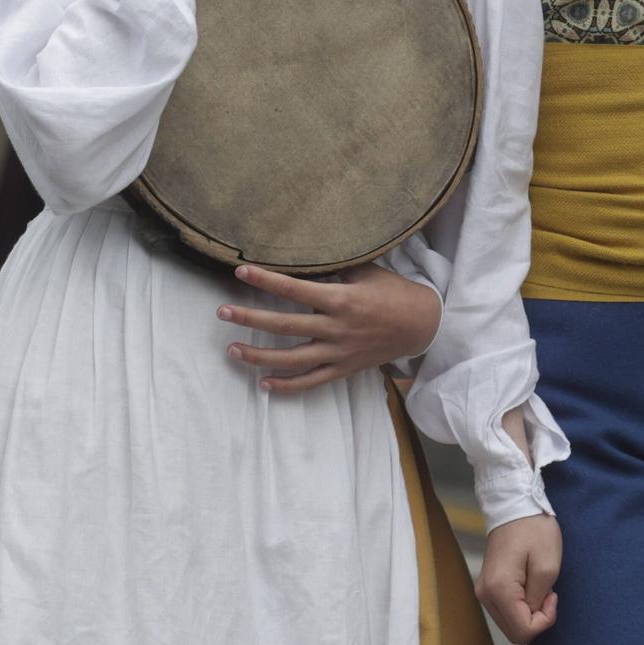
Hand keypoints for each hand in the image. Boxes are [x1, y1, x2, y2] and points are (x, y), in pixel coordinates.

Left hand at [218, 263, 440, 393]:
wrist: (421, 325)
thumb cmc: (391, 292)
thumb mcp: (364, 271)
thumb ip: (332, 270)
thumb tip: (300, 259)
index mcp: (340, 300)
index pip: (294, 290)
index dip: (265, 280)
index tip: (241, 271)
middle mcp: (336, 329)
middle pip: (284, 326)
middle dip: (249, 318)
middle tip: (222, 312)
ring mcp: (338, 353)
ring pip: (292, 359)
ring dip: (259, 355)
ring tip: (232, 349)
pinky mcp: (343, 369)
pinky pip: (311, 382)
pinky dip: (287, 386)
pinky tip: (264, 384)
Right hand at [477, 514, 560, 642]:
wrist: (514, 505)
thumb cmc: (534, 530)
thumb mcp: (548, 566)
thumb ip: (539, 599)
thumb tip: (532, 614)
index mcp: (499, 589)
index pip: (523, 630)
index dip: (545, 620)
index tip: (552, 595)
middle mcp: (485, 594)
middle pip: (514, 631)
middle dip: (537, 619)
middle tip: (548, 593)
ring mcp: (483, 590)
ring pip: (510, 623)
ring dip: (529, 612)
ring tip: (539, 585)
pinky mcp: (487, 586)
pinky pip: (506, 611)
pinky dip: (521, 606)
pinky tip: (529, 586)